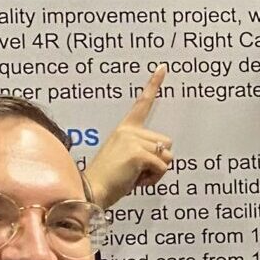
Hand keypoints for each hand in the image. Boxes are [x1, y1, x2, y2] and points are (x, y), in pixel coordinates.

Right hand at [83, 66, 173, 205]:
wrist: (92, 191)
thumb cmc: (108, 180)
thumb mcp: (126, 160)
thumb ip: (142, 151)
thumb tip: (164, 156)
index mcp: (125, 130)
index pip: (142, 104)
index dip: (153, 85)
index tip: (162, 68)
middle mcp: (130, 131)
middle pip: (166, 143)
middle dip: (158, 161)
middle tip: (136, 172)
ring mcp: (134, 140)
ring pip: (166, 156)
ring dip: (156, 171)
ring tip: (134, 176)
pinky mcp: (138, 153)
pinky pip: (162, 167)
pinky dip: (153, 179)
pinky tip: (135, 181)